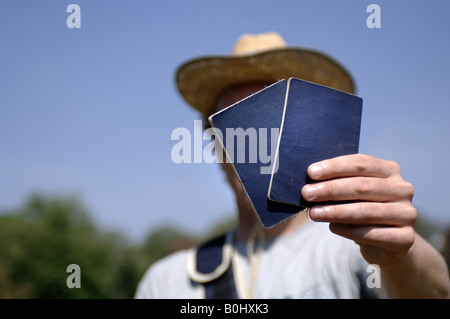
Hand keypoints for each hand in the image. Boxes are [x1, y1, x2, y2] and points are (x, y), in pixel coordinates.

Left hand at [302, 154, 416, 266]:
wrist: (386, 244)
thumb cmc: (362, 211)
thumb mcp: (353, 194)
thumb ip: (339, 184)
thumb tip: (310, 182)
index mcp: (390, 170)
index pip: (360, 163)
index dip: (334, 167)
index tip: (311, 172)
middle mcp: (402, 189)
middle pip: (362, 186)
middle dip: (330, 189)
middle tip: (307, 194)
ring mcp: (407, 213)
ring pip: (367, 211)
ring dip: (336, 212)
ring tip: (313, 213)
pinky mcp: (406, 238)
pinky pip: (374, 233)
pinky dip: (350, 230)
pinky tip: (332, 227)